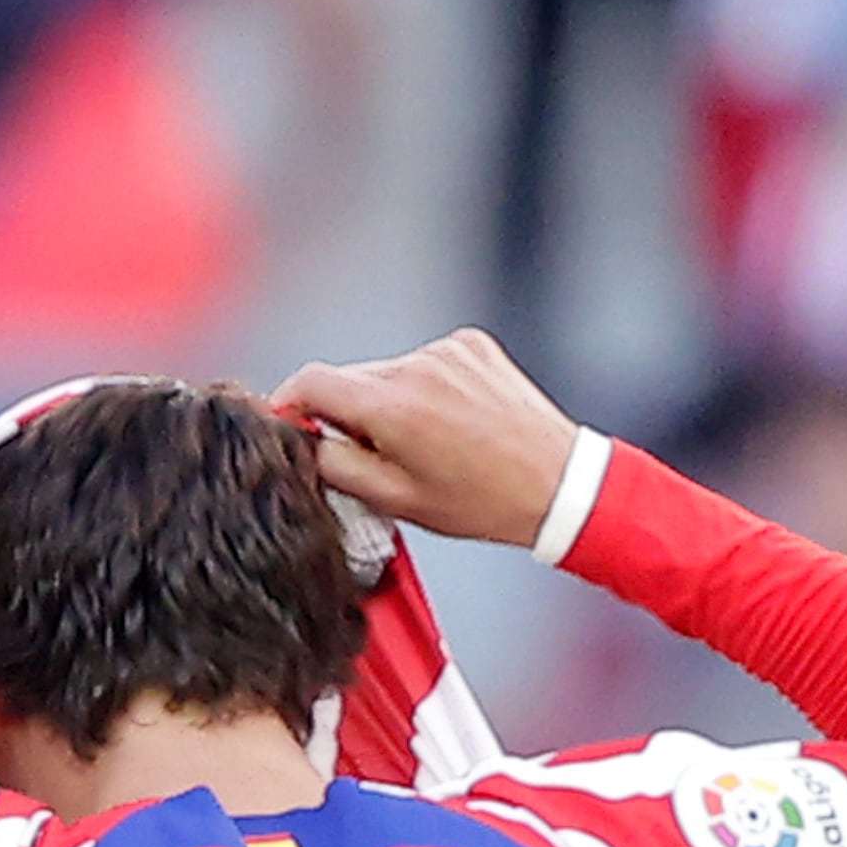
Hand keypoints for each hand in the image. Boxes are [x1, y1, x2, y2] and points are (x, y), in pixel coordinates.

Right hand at [272, 330, 581, 547]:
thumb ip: (336, 465)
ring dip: (390, 400)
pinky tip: (450, 420)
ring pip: (387, 371)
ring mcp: (447, 350)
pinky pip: (425, 362)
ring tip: (426, 442)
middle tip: (376, 453)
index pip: (310, 381)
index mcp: (392, 407)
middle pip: (350, 378)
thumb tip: (303, 440)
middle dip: (349, 413)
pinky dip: (425, 387)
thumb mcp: (396, 499)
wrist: (558, 484)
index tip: (291, 423)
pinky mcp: (471, 344)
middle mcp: (417, 366)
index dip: (288, 403)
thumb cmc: (484, 501)